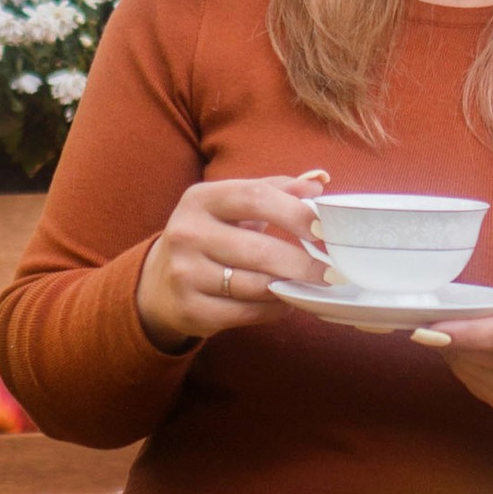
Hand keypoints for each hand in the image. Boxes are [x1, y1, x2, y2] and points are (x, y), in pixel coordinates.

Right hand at [137, 171, 331, 350]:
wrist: (159, 282)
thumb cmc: (211, 235)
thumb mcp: (233, 206)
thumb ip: (276, 189)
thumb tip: (319, 181)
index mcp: (201, 199)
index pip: (255, 197)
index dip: (295, 213)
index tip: (324, 229)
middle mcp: (187, 232)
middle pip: (260, 249)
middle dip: (303, 263)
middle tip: (333, 272)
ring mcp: (184, 273)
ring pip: (255, 285)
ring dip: (290, 288)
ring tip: (310, 286)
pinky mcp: (189, 309)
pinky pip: (246, 313)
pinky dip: (273, 310)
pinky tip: (285, 302)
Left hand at [412, 260, 492, 409]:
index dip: (466, 333)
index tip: (433, 328)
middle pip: (480, 353)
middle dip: (451, 336)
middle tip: (435, 315)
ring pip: (469, 368)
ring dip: (454, 347)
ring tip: (459, 326)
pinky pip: (468, 379)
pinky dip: (461, 360)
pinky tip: (469, 344)